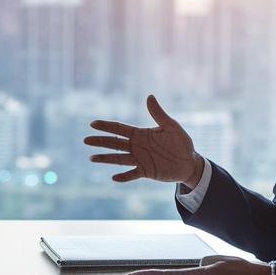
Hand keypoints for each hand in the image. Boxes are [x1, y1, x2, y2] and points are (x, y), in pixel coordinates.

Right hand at [84, 95, 205, 185]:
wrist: (190, 162)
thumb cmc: (181, 142)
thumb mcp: (171, 126)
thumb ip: (159, 114)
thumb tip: (149, 96)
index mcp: (141, 134)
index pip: (120, 129)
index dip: (107, 126)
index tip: (93, 124)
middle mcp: (137, 146)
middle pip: (115, 143)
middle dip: (100, 141)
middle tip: (85, 140)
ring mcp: (140, 160)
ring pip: (119, 158)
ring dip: (105, 158)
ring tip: (92, 158)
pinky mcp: (145, 172)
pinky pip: (132, 174)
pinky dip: (123, 176)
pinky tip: (114, 177)